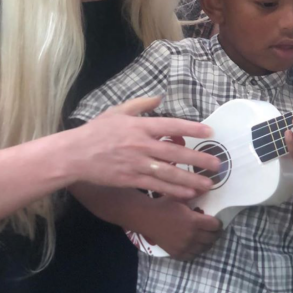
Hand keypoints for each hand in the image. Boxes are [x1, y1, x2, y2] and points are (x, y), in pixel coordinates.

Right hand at [66, 97, 219, 199]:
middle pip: (175, 152)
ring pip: (169, 172)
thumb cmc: (95, 132)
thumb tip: (159, 98)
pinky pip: (157, 186)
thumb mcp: (117, 111)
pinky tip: (188, 193)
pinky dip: (173, 190)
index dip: (192, 128)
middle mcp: (141, 144)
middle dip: (198, 159)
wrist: (74, 155)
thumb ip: (140, 104)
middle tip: (217, 164)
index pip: (171, 125)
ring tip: (209, 183)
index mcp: (139, 126)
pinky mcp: (131, 179)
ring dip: (191, 179)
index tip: (209, 131)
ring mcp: (136, 164)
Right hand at [142, 197, 221, 260]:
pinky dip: (196, 250)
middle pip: (212, 238)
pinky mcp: (177, 254)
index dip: (218, 223)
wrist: (147, 218)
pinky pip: (193, 256)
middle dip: (215, 233)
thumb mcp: (181, 197)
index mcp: (194, 221)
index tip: (216, 220)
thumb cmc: (164, 205)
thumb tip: (208, 187)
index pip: (215, 226)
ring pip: (204, 248)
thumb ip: (195, 193)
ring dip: (207, 242)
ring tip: (204, 236)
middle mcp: (191, 236)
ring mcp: (184, 247)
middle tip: (212, 229)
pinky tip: (194, 244)